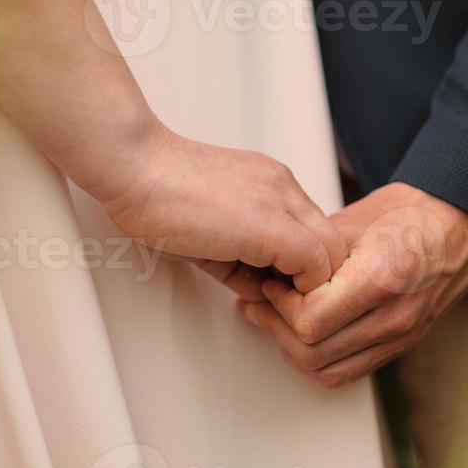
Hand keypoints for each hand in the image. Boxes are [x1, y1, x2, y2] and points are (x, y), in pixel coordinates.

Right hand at [103, 126, 346, 296]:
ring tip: (262, 296)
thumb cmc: (158, 194)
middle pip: (333, 244)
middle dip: (311, 281)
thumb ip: (242, 256)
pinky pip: (312, 266)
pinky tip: (255, 292)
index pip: (315, 233)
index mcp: (273, 186)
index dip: (301, 268)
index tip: (270, 286)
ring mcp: (283, 204)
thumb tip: (259, 290)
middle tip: (275, 300)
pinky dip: (293, 292)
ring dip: (303, 288)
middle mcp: (285, 190)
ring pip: (331, 256)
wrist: (135, 168)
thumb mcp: (212, 228)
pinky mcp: (272, 226)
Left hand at [239, 183, 467, 385]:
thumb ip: (309, 253)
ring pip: (326, 371)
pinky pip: (348, 371)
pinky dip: (318, 359)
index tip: (271, 284)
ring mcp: (402, 335)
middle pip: (313, 352)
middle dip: (277, 328)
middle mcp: (395, 315)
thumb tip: (269, 270)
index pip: (310, 321)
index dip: (279, 305)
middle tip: (263, 302)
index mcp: (382, 278)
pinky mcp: (402, 344)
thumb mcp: (353, 220)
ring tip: (277, 318)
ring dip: (293, 349)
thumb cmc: (414, 212)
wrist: (462, 222)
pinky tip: (305, 333)